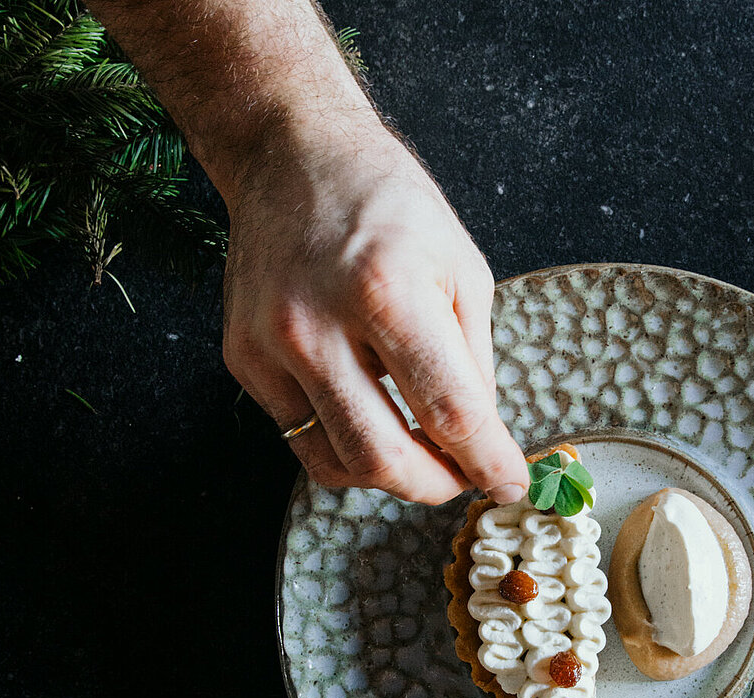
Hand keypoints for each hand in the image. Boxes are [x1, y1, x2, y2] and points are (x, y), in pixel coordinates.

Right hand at [221, 109, 528, 504]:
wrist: (294, 155)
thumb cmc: (391, 206)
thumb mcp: (464, 270)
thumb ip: (474, 362)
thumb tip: (482, 439)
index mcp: (388, 292)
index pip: (450, 413)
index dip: (490, 463)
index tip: (511, 483)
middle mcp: (317, 324)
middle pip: (385, 458)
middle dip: (439, 486)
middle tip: (466, 478)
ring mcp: (269, 346)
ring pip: (339, 464)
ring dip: (394, 478)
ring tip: (425, 455)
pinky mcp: (242, 359)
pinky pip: (301, 439)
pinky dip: (348, 451)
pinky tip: (376, 425)